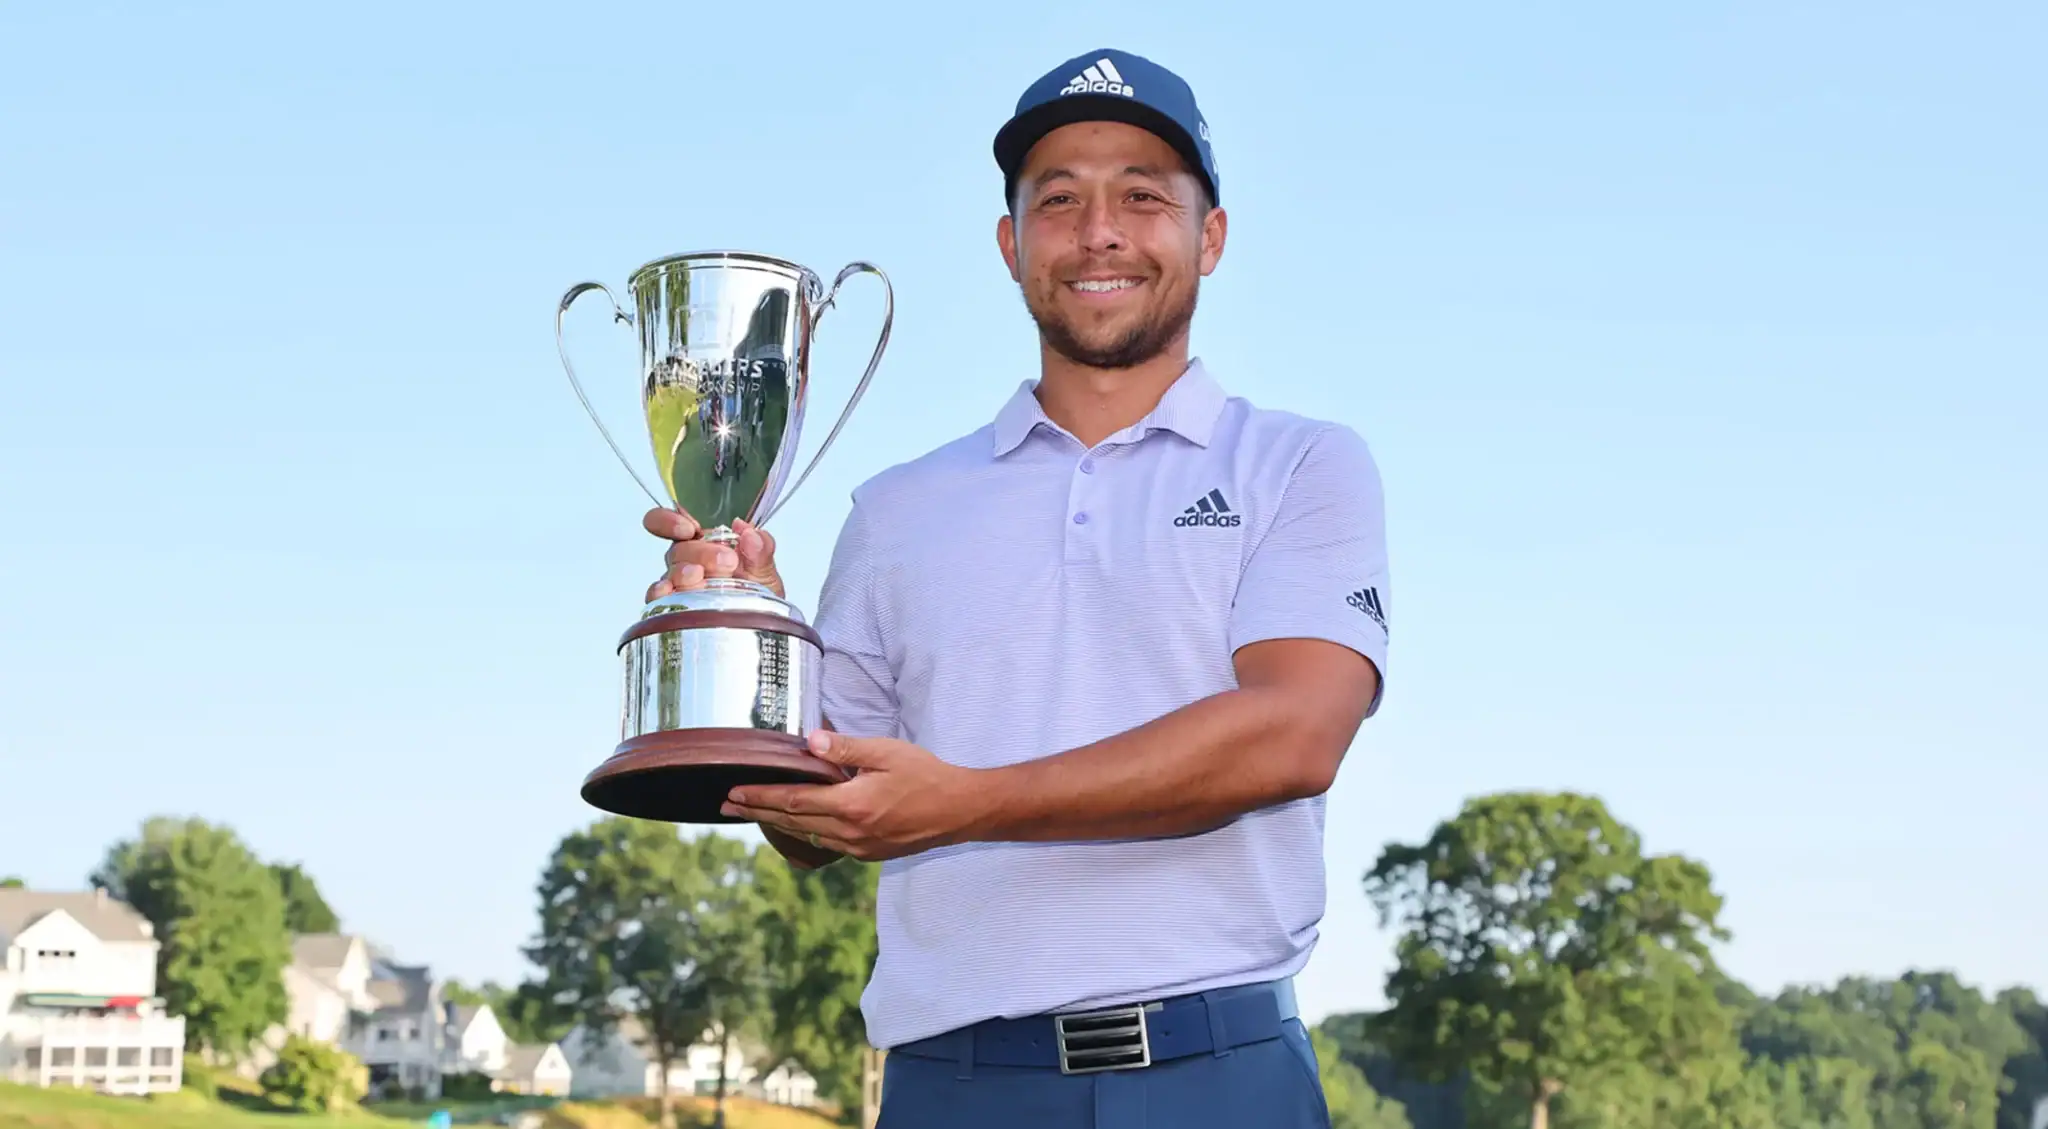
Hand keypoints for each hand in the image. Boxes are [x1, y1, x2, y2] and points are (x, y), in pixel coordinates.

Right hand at [643, 507, 782, 600]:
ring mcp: (679, 585)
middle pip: (678, 548)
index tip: (688, 529)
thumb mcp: (765, 571)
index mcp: (706, 544)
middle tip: (727, 561)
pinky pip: (658, 598)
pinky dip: (660, 593)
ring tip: (701, 577)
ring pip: (670, 572)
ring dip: (683, 572)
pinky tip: (668, 591)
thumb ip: (761, 548)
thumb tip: (750, 532)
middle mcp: (688, 561)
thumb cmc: (757, 596)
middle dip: (700, 552)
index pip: (675, 523)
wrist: (759, 629)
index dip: (671, 521)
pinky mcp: (672, 608)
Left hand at [721, 732, 988, 861]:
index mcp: (851, 805)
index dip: (760, 796)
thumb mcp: (886, 752)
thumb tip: (807, 742)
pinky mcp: (868, 854)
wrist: (959, 810)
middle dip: (757, 811)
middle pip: (791, 822)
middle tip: (727, 804)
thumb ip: (845, 748)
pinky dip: (804, 833)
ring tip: (753, 813)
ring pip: (806, 836)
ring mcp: (858, 847)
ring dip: (777, 824)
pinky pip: (826, 845)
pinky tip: (795, 825)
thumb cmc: (926, 775)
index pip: (793, 801)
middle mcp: (849, 832)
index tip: (733, 791)